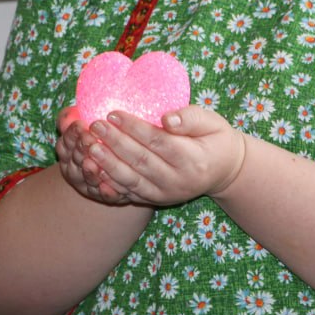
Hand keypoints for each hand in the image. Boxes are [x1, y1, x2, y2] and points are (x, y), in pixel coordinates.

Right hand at [56, 106, 112, 204]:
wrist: (108, 172)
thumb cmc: (96, 138)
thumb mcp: (81, 127)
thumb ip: (72, 119)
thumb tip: (70, 111)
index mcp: (68, 149)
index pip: (66, 141)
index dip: (72, 133)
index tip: (81, 124)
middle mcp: (74, 168)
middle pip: (76, 159)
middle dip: (82, 150)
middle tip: (90, 140)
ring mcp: (88, 184)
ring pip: (87, 179)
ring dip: (90, 173)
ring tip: (95, 165)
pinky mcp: (103, 196)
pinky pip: (103, 196)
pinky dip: (105, 193)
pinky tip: (109, 189)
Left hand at [78, 107, 246, 207]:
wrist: (224, 171)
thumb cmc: (216, 139)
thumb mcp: (212, 122)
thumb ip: (190, 118)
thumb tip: (166, 118)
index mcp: (193, 159)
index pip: (158, 142)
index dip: (134, 128)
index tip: (113, 113)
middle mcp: (179, 181)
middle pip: (141, 161)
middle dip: (115, 143)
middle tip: (94, 126)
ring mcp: (166, 194)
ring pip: (132, 181)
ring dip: (108, 165)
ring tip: (89, 148)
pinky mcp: (156, 200)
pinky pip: (129, 194)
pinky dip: (110, 184)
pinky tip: (94, 171)